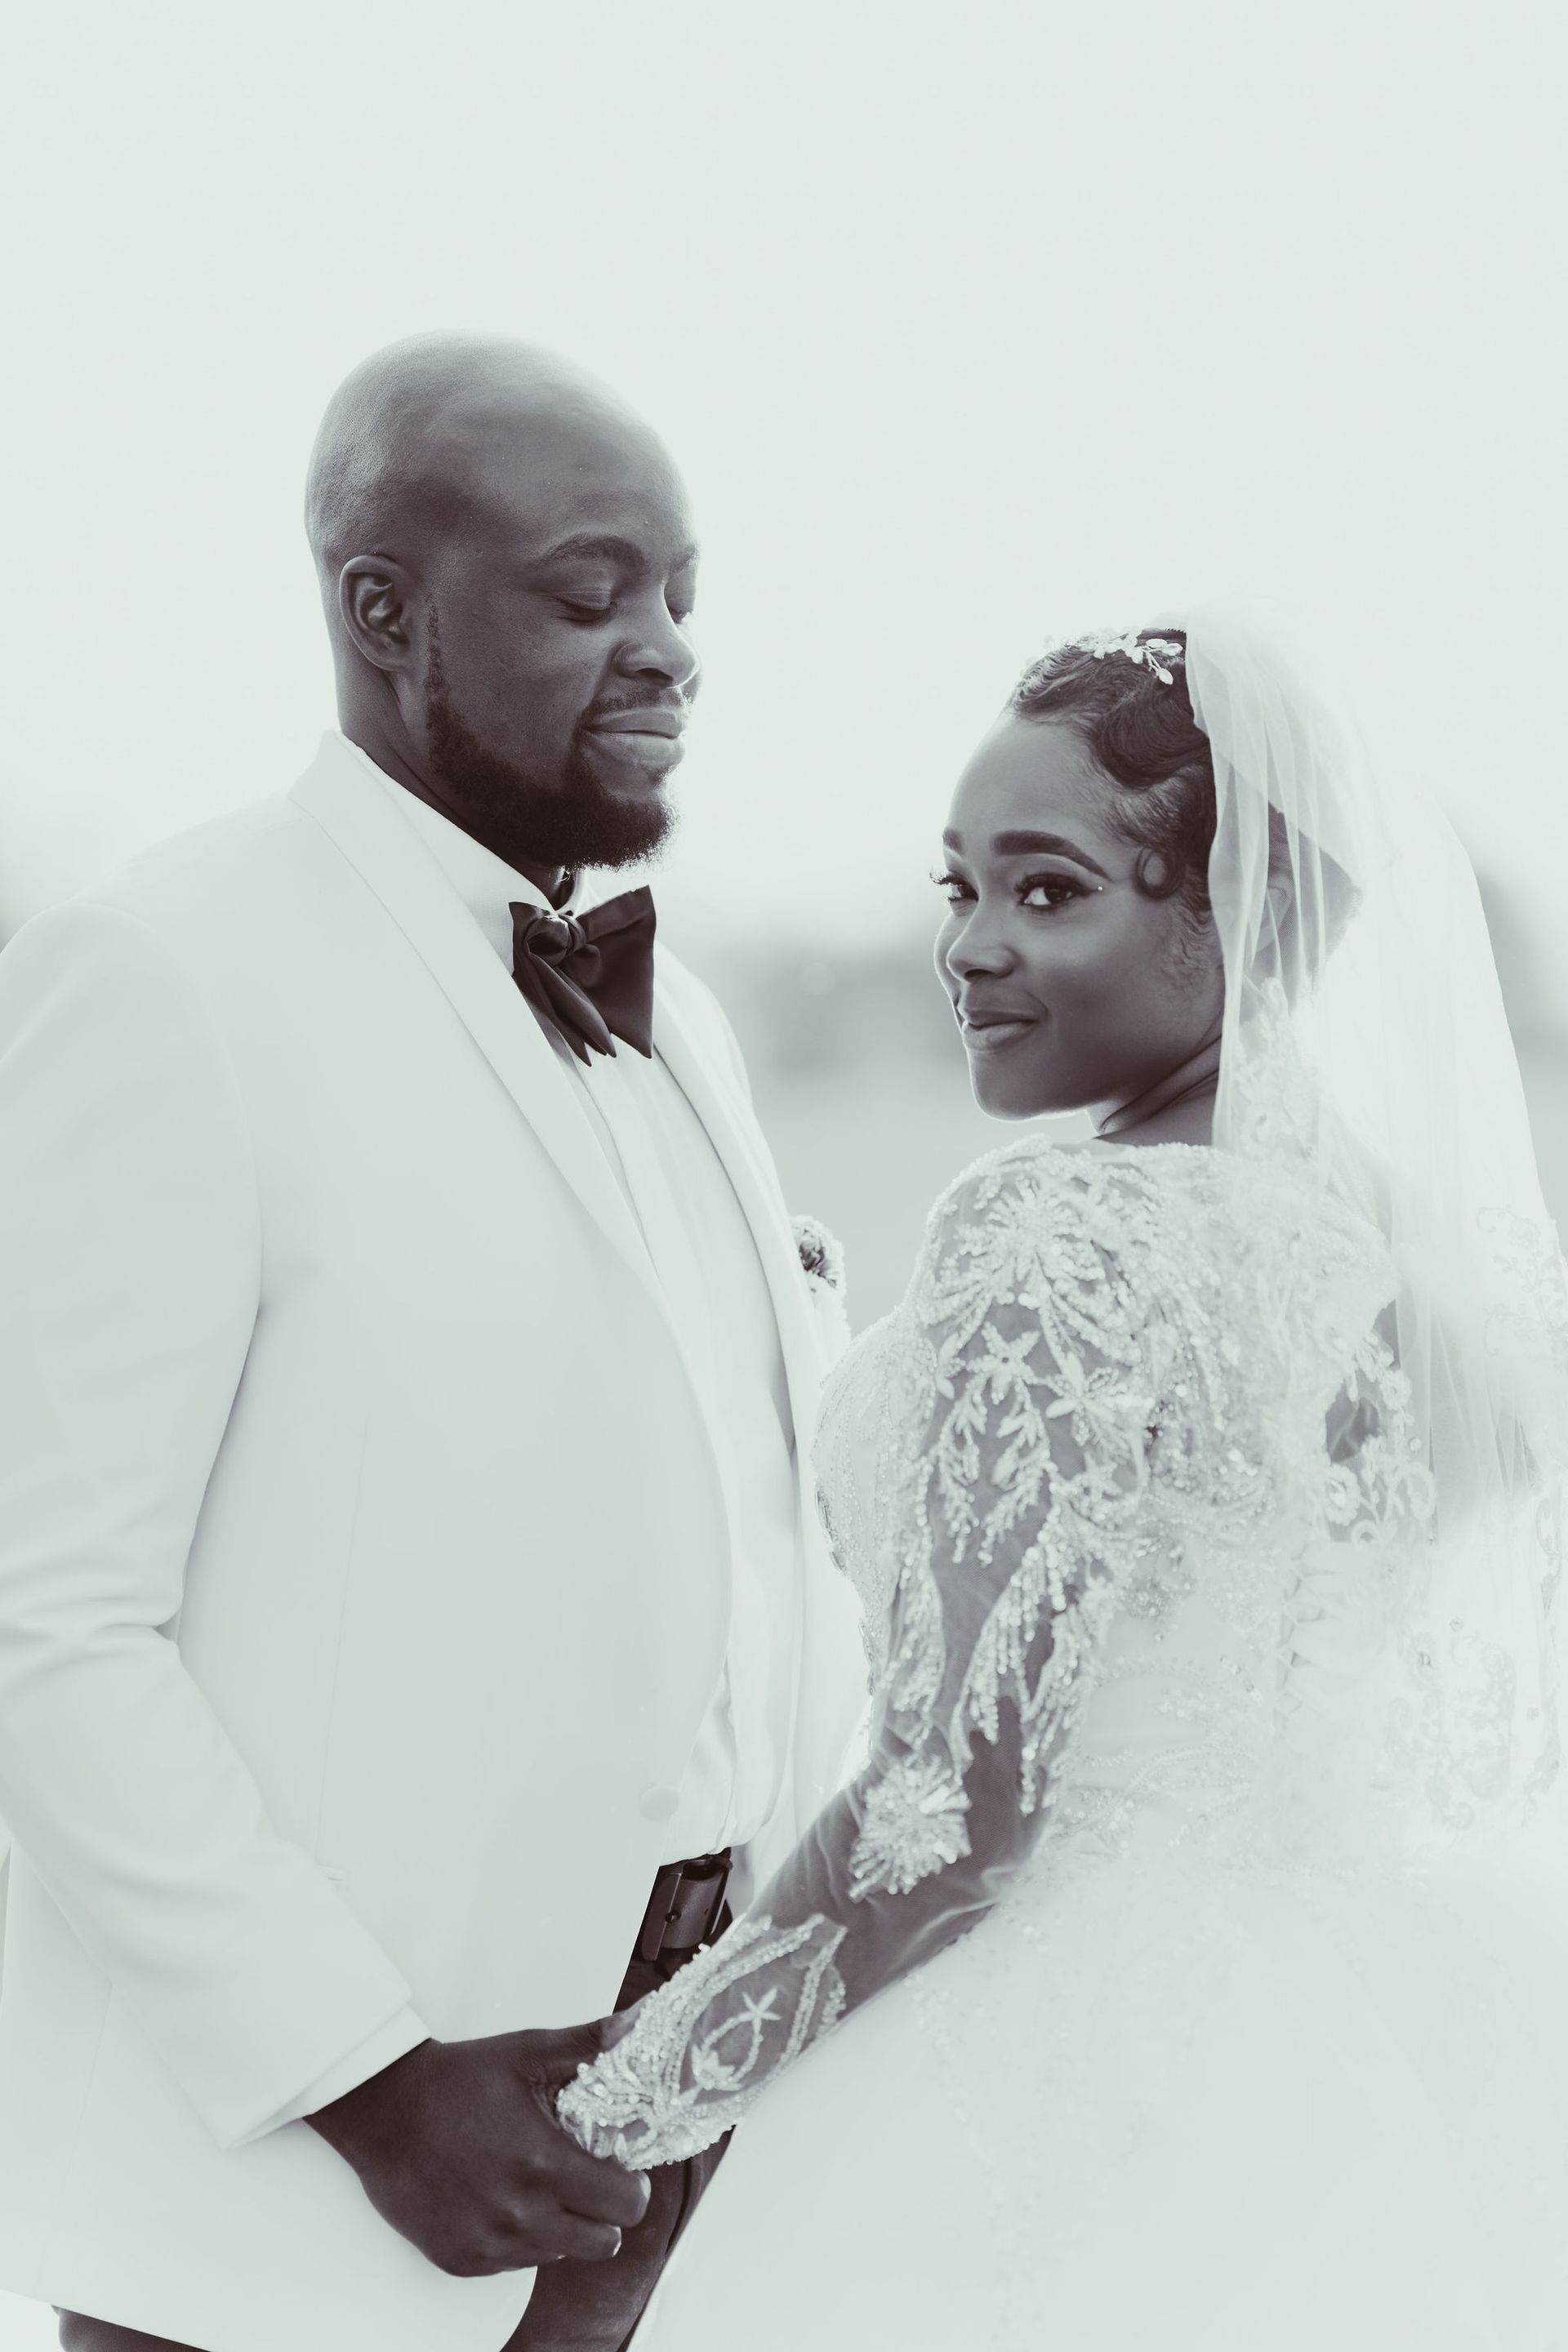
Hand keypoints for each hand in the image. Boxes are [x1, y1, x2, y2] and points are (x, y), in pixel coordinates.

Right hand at [306, 2023, 649, 2276]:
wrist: (383, 2109)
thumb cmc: (457, 2078)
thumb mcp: (526, 2052)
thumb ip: (590, 2042)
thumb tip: (641, 2019)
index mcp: (544, 2164)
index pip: (625, 2205)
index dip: (632, 2186)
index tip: (620, 2169)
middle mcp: (520, 2215)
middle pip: (603, 2242)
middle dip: (605, 2212)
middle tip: (587, 2180)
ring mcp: (489, 2244)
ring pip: (559, 2254)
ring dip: (562, 2225)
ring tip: (539, 2184)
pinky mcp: (460, 2260)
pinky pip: (513, 2264)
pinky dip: (519, 2239)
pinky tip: (501, 2198)